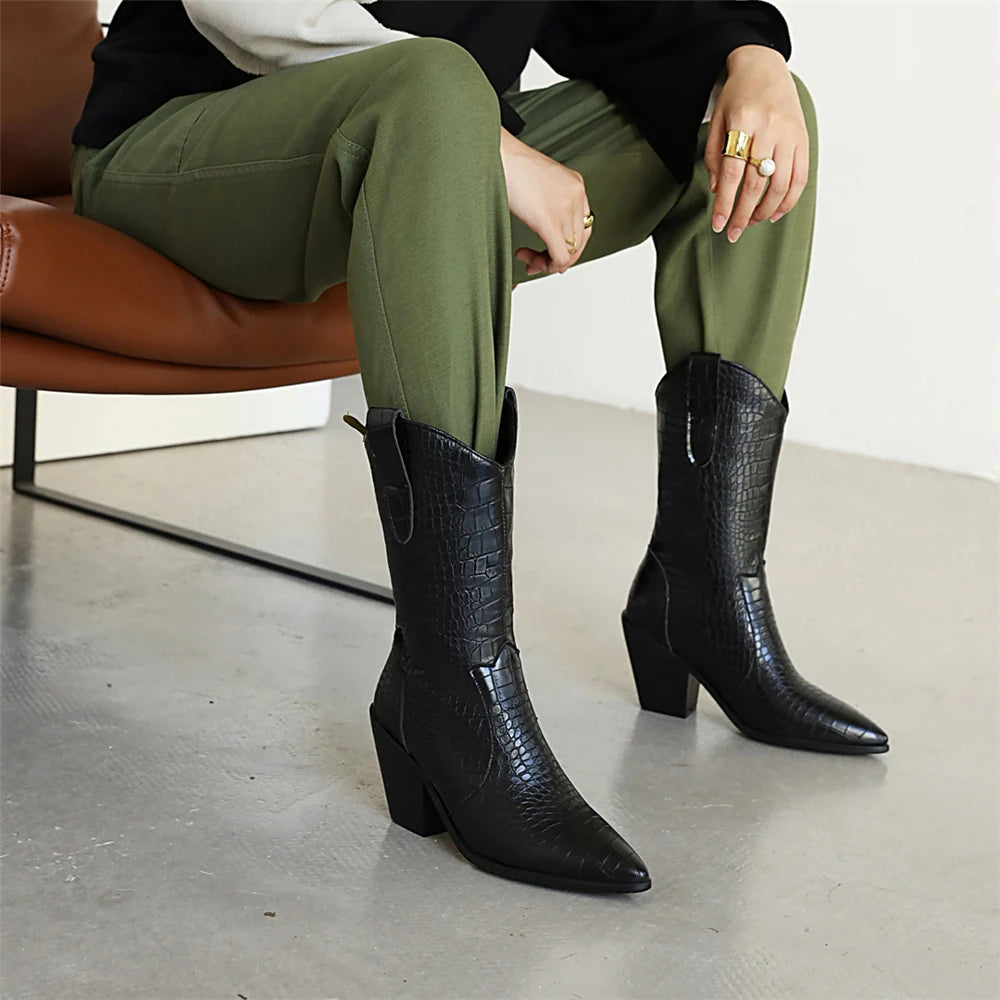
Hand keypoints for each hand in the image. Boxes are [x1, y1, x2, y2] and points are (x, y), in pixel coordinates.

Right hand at [500, 127, 591, 275]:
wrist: (496, 153)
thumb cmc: (508, 164)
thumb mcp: (537, 183)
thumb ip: (548, 204)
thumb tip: (545, 228)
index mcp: (575, 185)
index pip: (583, 227)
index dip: (566, 246)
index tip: (548, 251)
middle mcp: (576, 196)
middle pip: (578, 243)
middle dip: (556, 258)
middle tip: (536, 262)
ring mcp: (566, 208)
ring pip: (569, 253)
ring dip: (546, 262)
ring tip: (527, 258)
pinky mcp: (550, 221)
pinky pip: (559, 257)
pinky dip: (544, 265)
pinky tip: (525, 256)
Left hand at [704, 45, 808, 242]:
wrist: (764, 66)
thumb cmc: (736, 96)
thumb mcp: (717, 121)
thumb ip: (714, 156)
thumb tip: (718, 191)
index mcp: (743, 122)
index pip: (733, 174)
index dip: (725, 204)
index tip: (718, 225)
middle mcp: (769, 129)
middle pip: (756, 184)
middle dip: (743, 215)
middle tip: (733, 233)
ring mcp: (790, 134)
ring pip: (780, 185)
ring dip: (764, 211)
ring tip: (750, 223)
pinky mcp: (803, 139)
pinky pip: (800, 178)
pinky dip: (788, 200)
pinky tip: (775, 213)